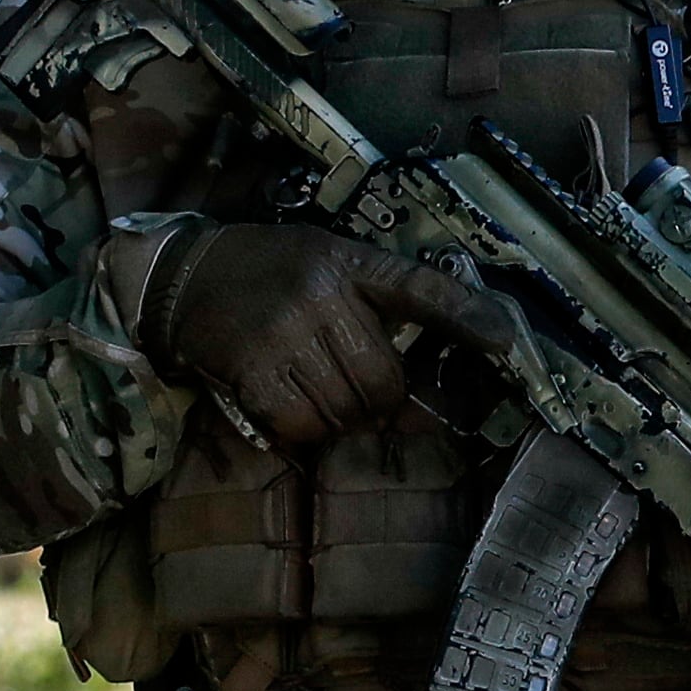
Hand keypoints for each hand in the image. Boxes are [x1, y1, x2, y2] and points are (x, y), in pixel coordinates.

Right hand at [150, 224, 515, 446]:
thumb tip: (417, 389)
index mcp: (348, 262)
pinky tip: (287, 402)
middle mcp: (321, 293)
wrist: (185, 277)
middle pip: (382, 381)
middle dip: (377, 401)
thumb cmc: (269, 274)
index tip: (505, 341)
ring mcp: (285, 330)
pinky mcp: (252, 366)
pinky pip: (301, 424)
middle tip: (354, 393)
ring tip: (315, 391)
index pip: (419, 289)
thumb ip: (374, 307)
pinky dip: (302, 429)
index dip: (467, 316)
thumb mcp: (326, 264)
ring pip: (345, 409)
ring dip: (338, 418)